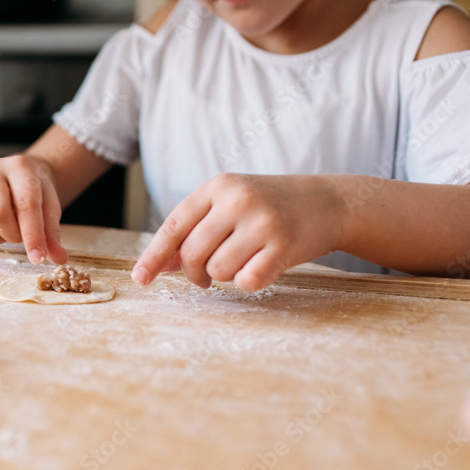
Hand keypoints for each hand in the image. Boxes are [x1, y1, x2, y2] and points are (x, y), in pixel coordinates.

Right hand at [0, 154, 67, 264]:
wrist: (16, 175)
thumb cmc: (32, 192)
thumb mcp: (49, 207)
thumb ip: (52, 234)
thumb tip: (58, 259)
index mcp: (20, 167)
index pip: (26, 204)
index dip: (32, 235)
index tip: (37, 257)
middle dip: (11, 235)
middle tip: (19, 236)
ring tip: (4, 231)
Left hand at [132, 173, 347, 290]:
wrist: (329, 201)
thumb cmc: (270, 207)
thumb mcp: (230, 207)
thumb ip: (195, 231)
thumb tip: (161, 265)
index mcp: (218, 187)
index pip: (174, 226)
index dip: (154, 256)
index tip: (140, 279)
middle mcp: (238, 200)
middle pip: (191, 254)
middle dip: (194, 273)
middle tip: (205, 278)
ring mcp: (262, 221)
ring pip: (217, 270)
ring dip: (223, 277)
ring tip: (239, 264)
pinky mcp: (284, 244)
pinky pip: (247, 280)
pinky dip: (248, 282)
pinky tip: (260, 269)